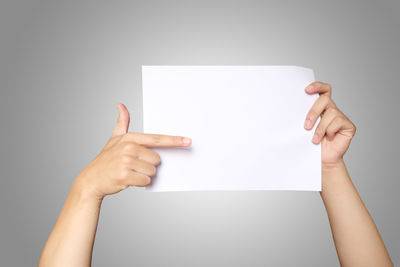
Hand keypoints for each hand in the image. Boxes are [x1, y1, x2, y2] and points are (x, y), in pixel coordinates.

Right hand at [73, 103, 191, 198]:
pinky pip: (146, 180)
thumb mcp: (114, 138)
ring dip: (144, 175)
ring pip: (152, 171)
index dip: (174, 140)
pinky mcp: (125, 175)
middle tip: (134, 165)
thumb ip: (122, 123)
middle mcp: (128, 148)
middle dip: (149, 165)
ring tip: (131, 172)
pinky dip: (140, 183)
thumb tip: (121, 105)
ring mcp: (126, 162)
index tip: (188, 141)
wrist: (91, 179)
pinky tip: (129, 180)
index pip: (157, 139)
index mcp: (129, 138)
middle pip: (157, 159)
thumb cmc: (106, 159)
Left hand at [304, 82, 355, 168]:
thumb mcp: (305, 128)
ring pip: (331, 113)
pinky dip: (330, 131)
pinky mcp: (348, 125)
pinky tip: (329, 138)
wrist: (322, 160)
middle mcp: (332, 110)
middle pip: (325, 99)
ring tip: (315, 139)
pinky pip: (338, 122)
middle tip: (306, 126)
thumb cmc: (311, 144)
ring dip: (320, 127)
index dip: (317, 86)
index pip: (323, 90)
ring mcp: (341, 117)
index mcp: (321, 108)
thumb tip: (291, 108)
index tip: (307, 90)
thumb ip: (303, 116)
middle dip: (313, 112)